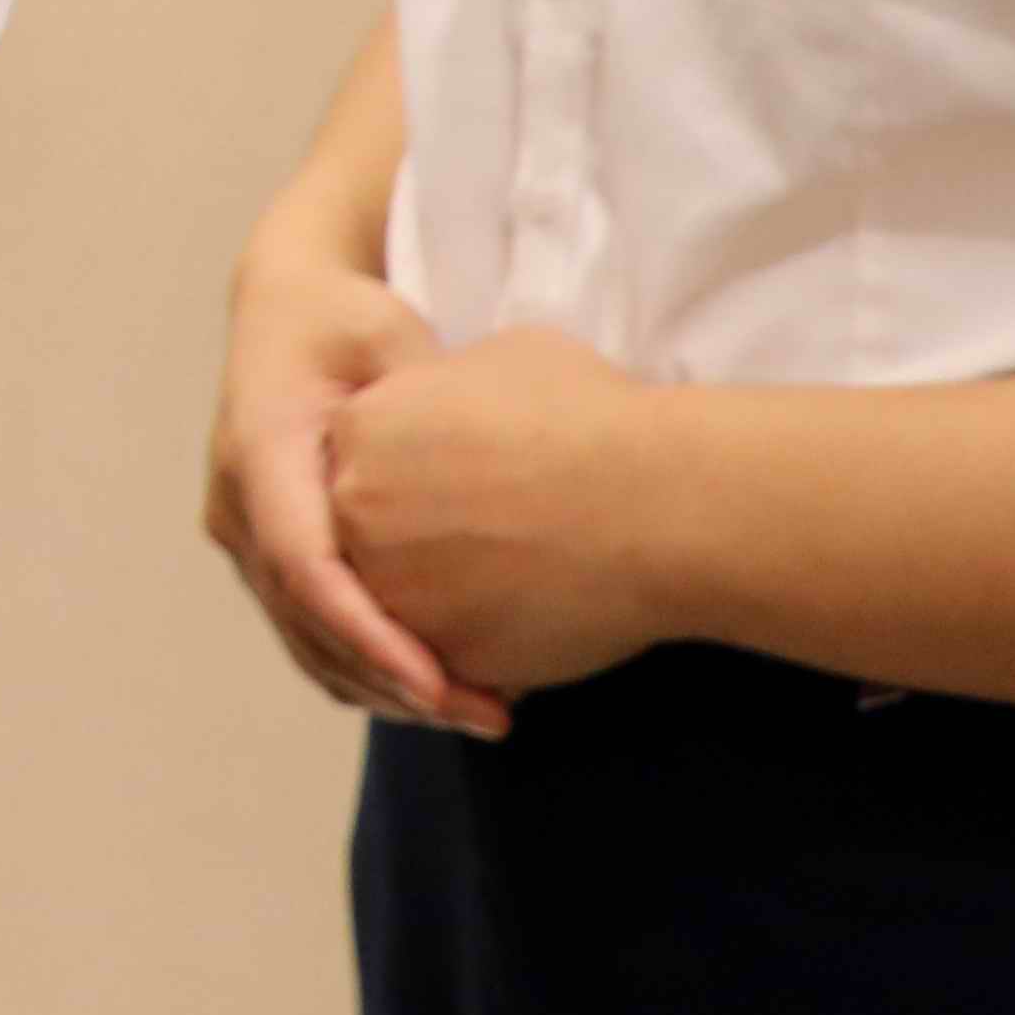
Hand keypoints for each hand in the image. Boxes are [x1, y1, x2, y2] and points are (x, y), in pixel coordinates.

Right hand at [208, 245, 504, 734]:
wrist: (285, 313)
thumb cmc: (343, 318)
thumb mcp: (385, 333)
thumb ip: (420, 396)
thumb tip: (463, 469)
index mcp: (260, 451)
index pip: (307, 566)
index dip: (370, 634)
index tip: (438, 683)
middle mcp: (238, 507)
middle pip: (308, 624)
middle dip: (393, 682)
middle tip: (486, 715)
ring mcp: (245, 536)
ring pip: (306, 642)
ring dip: (386, 690)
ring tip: (478, 712)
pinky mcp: (266, 556)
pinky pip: (310, 632)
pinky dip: (369, 670)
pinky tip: (441, 689)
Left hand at [326, 327, 676, 703]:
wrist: (659, 503)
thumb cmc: (593, 419)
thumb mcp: (502, 357)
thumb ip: (446, 388)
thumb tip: (452, 408)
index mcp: (362, 428)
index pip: (365, 458)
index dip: (422, 468)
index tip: (477, 473)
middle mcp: (355, 512)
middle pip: (372, 532)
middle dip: (427, 536)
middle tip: (498, 530)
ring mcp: (392, 590)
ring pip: (405, 602)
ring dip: (454, 596)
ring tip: (526, 572)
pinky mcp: (438, 655)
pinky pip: (447, 657)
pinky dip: (488, 646)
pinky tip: (542, 616)